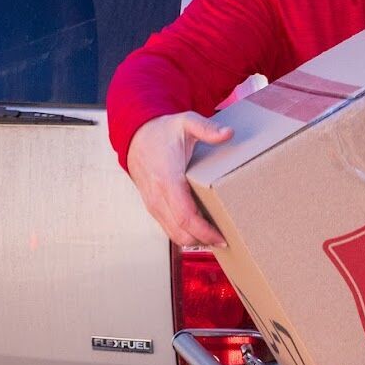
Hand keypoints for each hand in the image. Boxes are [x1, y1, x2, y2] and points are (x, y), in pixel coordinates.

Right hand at [126, 112, 232, 246]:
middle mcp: (157, 196)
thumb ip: (207, 128)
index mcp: (167, 179)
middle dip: (203, 241)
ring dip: (195, 240)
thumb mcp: (186, 122)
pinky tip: (202, 232)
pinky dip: (185, 234)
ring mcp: (153, 203)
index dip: (204, 231)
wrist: (136, 135)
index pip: (185, 216)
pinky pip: (168, 227)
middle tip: (227, 241)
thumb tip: (228, 133)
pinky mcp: (153, 205)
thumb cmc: (162, 132)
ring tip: (217, 239)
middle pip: (180, 231)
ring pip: (173, 233)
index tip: (222, 237)